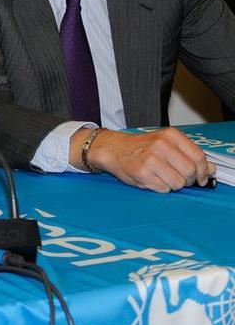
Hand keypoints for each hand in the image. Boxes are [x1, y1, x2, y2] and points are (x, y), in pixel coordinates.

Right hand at [82, 127, 214, 191]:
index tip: (202, 177)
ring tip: (163, 177)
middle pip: (190, 171)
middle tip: (179, 177)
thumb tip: (211, 169)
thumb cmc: (140, 147)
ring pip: (179, 183)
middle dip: (188, 179)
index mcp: (170, 135)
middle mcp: (161, 145)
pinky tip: (152, 179)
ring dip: (173, 184)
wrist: (113, 149)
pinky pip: (164, 189)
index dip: (204, 170)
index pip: (198, 156)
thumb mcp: (165, 142)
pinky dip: (161, 187)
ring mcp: (151, 160)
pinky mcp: (143, 174)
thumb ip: (188, 154)